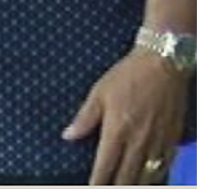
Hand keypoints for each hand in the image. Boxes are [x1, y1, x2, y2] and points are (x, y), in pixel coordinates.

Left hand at [62, 50, 188, 183]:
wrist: (163, 64)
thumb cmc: (128, 75)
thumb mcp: (99, 93)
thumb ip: (84, 118)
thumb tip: (68, 135)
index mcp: (118, 130)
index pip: (105, 166)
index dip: (97, 182)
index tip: (91, 188)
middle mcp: (139, 141)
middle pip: (128, 177)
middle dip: (117, 187)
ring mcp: (158, 142)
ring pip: (148, 175)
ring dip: (136, 183)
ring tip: (126, 185)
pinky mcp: (173, 138)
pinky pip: (165, 165)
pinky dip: (157, 175)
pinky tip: (149, 177)